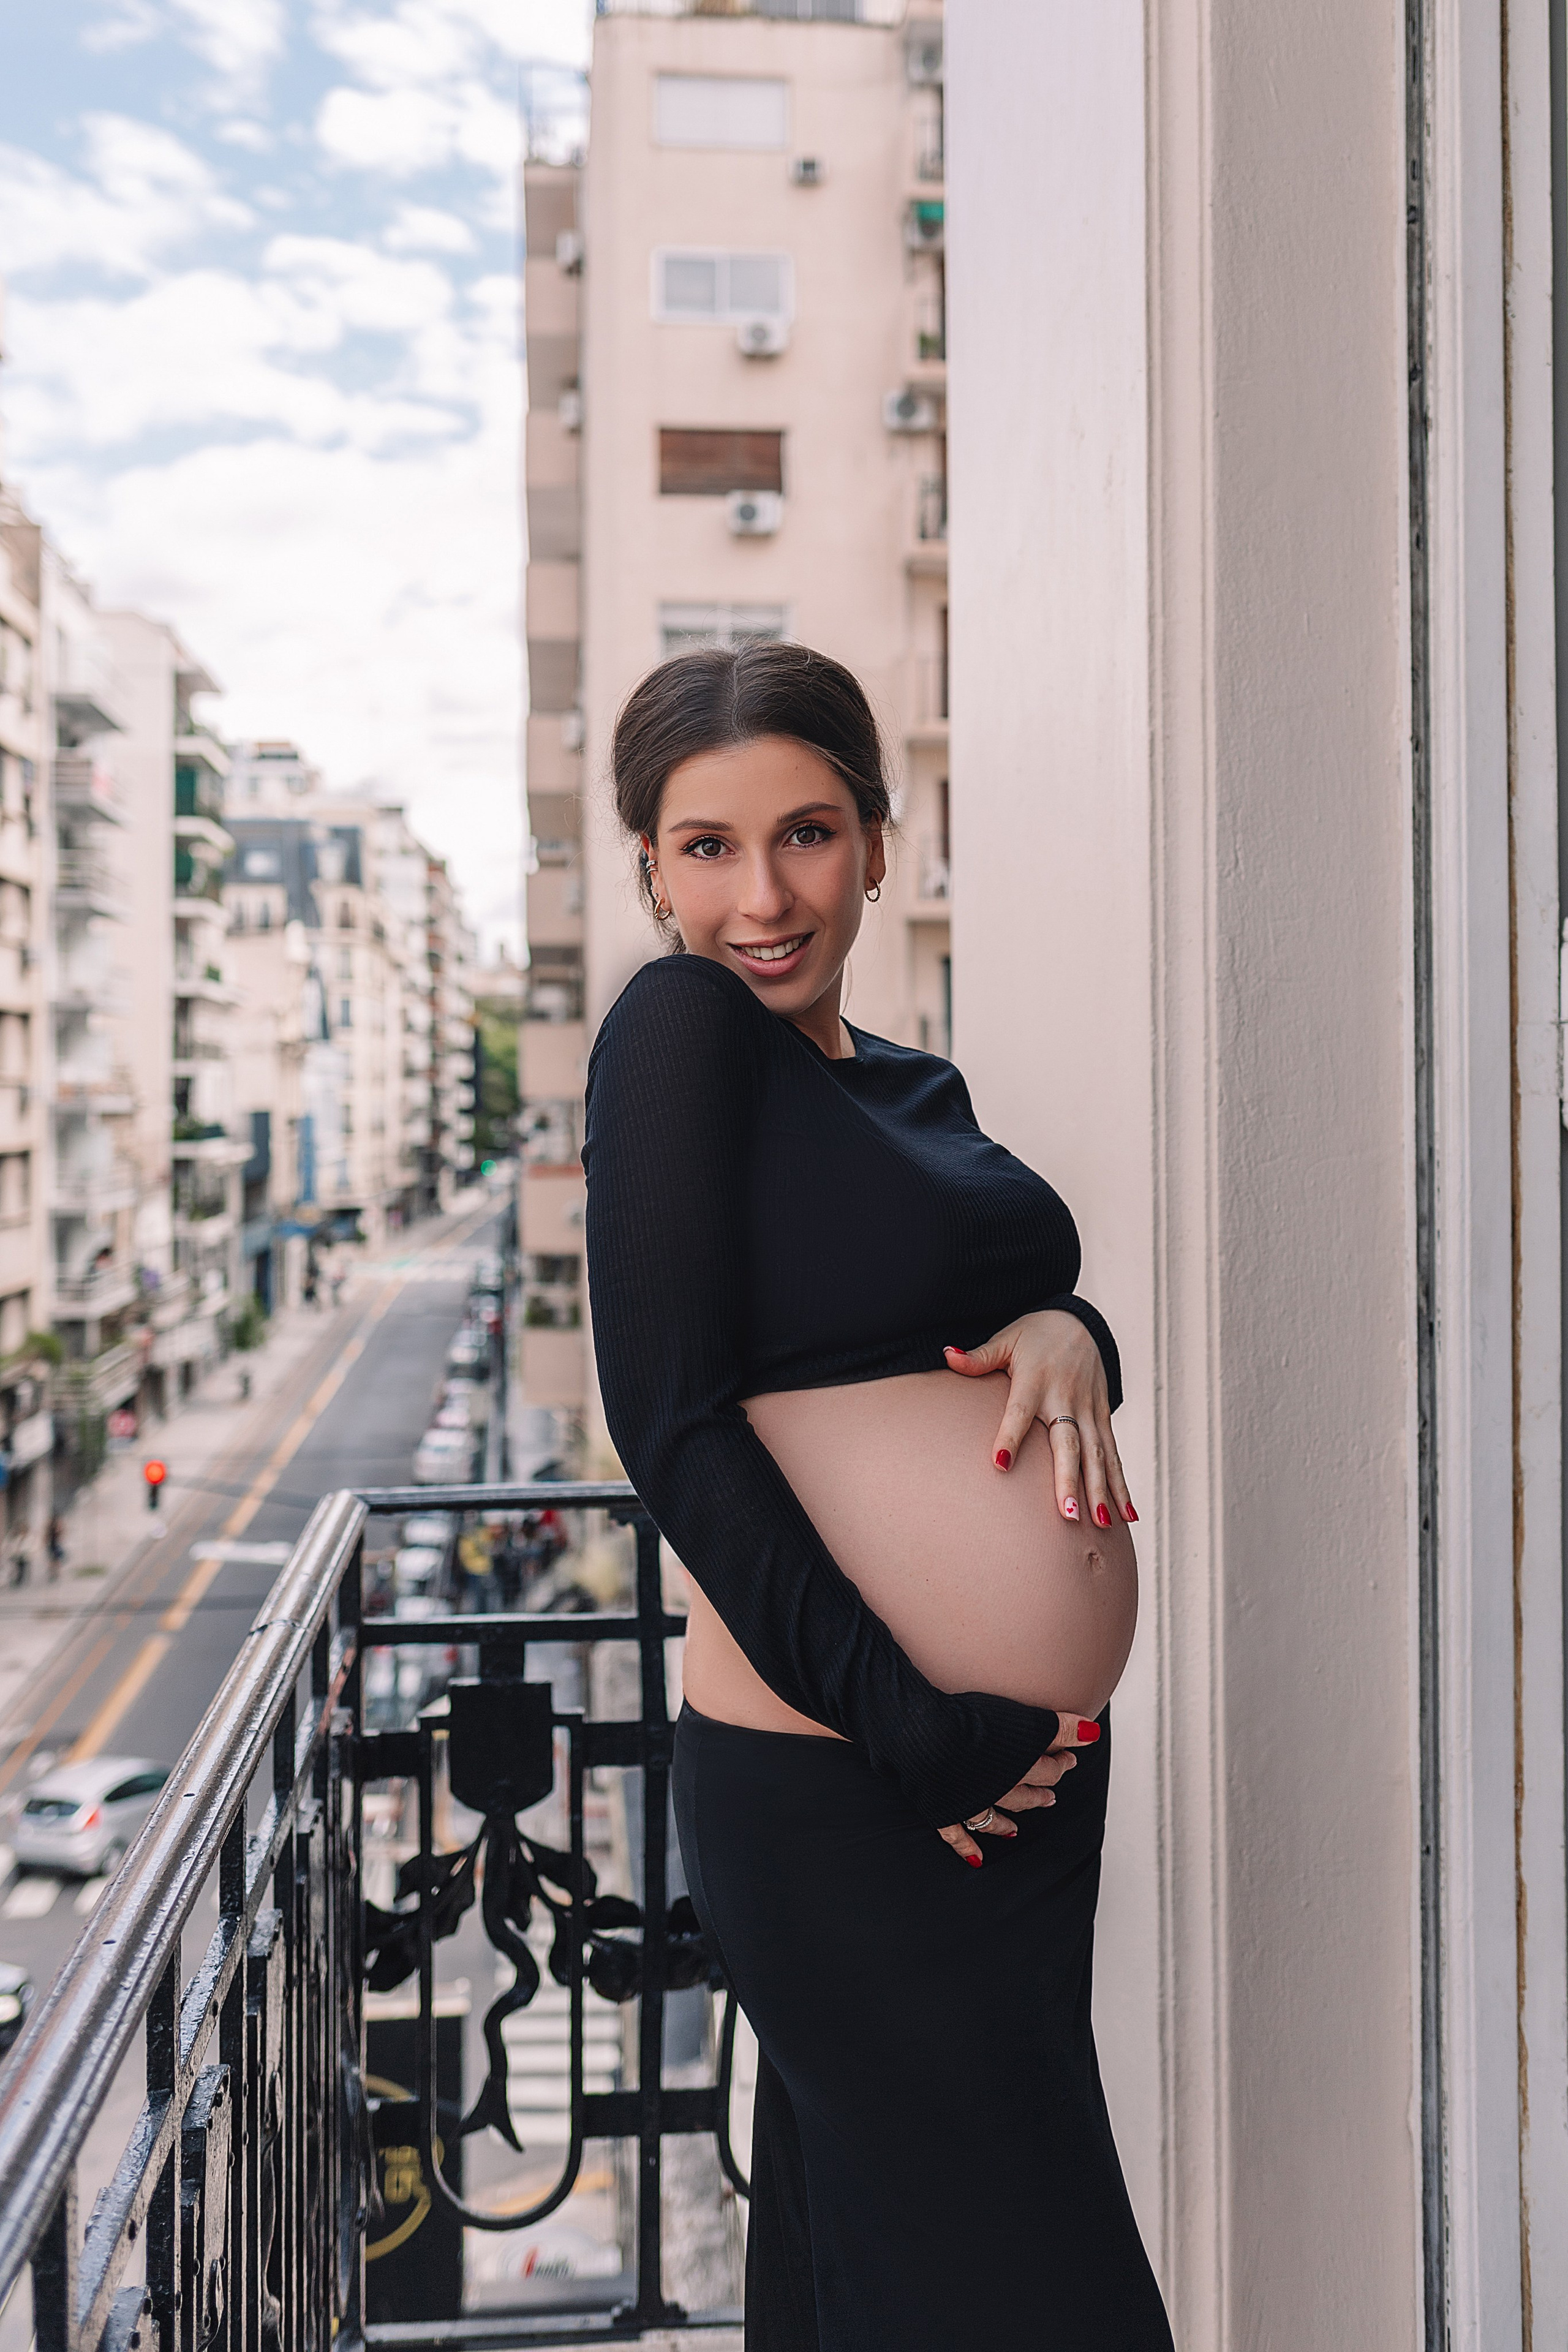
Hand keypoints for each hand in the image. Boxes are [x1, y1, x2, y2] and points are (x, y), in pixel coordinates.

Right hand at [938, 1716, 1102, 1866]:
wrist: (926, 1737)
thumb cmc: (969, 1719)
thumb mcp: (1022, 1718)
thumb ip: (1058, 1726)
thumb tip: (1093, 1734)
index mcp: (1017, 1765)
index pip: (1048, 1768)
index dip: (1061, 1762)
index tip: (1069, 1758)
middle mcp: (998, 1787)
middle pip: (1025, 1794)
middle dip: (1040, 1793)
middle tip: (1050, 1795)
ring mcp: (971, 1802)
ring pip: (996, 1817)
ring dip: (1008, 1823)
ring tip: (1016, 1828)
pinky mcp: (945, 1809)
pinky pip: (957, 1834)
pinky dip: (968, 1847)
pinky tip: (977, 1859)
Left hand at [944, 1309, 1134, 1529]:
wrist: (1079, 1321)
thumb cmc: (1034, 1334)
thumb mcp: (1006, 1340)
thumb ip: (979, 1357)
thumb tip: (946, 1354)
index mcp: (1035, 1380)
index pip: (1019, 1411)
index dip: (1010, 1436)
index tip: (1000, 1463)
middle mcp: (1065, 1398)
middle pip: (1067, 1443)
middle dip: (1068, 1479)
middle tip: (1066, 1514)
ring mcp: (1087, 1409)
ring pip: (1097, 1454)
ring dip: (1100, 1489)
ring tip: (1101, 1523)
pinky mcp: (1102, 1416)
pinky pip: (1113, 1453)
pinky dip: (1121, 1483)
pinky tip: (1127, 1515)